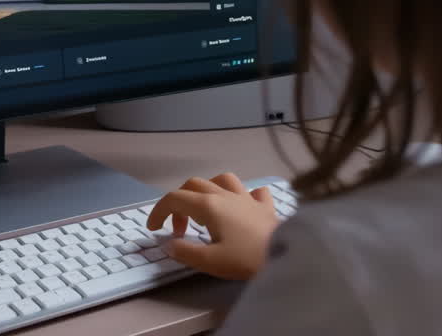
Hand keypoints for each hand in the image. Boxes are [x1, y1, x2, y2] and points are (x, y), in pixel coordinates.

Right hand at [146, 172, 279, 279]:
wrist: (287, 254)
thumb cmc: (246, 258)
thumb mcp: (210, 261)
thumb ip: (185, 252)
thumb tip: (170, 245)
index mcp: (209, 205)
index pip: (174, 199)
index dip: (158, 211)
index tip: (153, 229)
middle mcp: (225, 195)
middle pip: (193, 185)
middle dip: (179, 204)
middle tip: (180, 230)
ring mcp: (247, 197)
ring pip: (222, 179)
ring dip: (208, 190)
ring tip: (206, 211)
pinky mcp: (265, 205)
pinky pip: (251, 191)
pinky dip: (242, 196)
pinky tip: (243, 208)